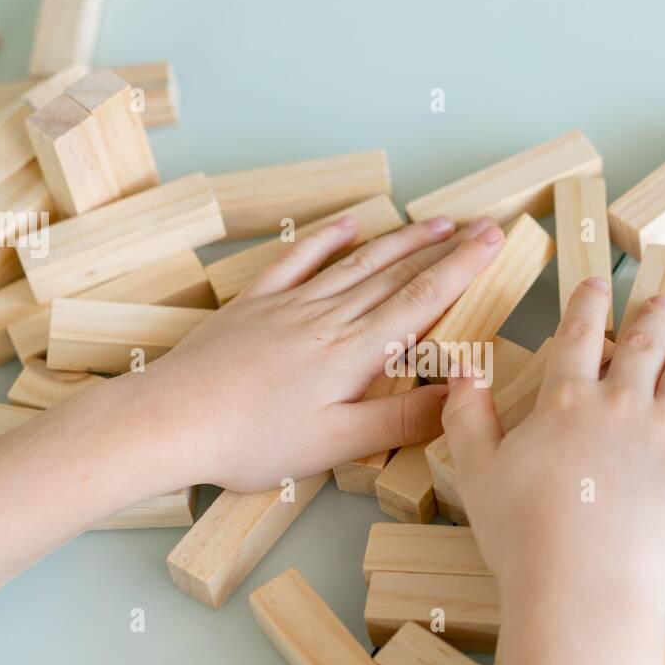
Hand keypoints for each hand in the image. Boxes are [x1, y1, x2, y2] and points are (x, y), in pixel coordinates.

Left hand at [127, 213, 505, 492]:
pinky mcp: (254, 305)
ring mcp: (290, 305)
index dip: (463, 268)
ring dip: (400, 240)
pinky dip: (327, 240)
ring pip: (358, 262)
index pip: (423, 299)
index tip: (493, 241)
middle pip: (398, 273)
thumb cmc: (251, 440)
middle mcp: (328, 317)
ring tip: (434, 222)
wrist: (171, 418)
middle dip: (444, 248)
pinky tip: (349, 225)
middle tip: (481, 225)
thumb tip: (458, 397)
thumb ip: (400, 418)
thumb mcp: (335, 443)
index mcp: (354, 352)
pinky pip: (298, 261)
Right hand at [442, 277, 664, 602]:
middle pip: (645, 342)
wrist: (582, 588)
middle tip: (663, 302)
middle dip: (654, 316)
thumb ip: (468, 416)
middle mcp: (622, 401)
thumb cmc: (525, 539)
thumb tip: (465, 371)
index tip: (597, 287)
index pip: (580, 334)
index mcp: (567, 400)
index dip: (589, 305)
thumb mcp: (476, 473)